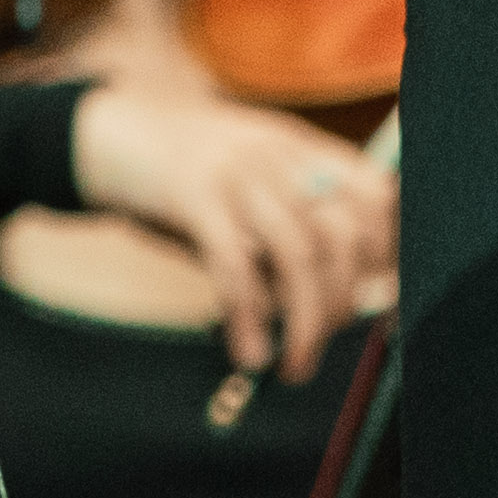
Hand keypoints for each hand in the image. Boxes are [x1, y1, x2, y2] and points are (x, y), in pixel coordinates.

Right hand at [64, 81, 394, 381]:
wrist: (109, 131)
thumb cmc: (187, 175)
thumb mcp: (249, 186)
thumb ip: (289, 232)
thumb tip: (336, 306)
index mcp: (302, 148)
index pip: (377, 196)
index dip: (388, 255)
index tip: (380, 305)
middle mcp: (279, 154)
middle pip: (343, 234)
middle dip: (342, 303)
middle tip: (318, 344)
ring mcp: (237, 171)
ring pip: (299, 253)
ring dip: (305, 322)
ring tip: (292, 366)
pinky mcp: (193, 194)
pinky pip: (235, 264)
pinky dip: (248, 316)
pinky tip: (248, 352)